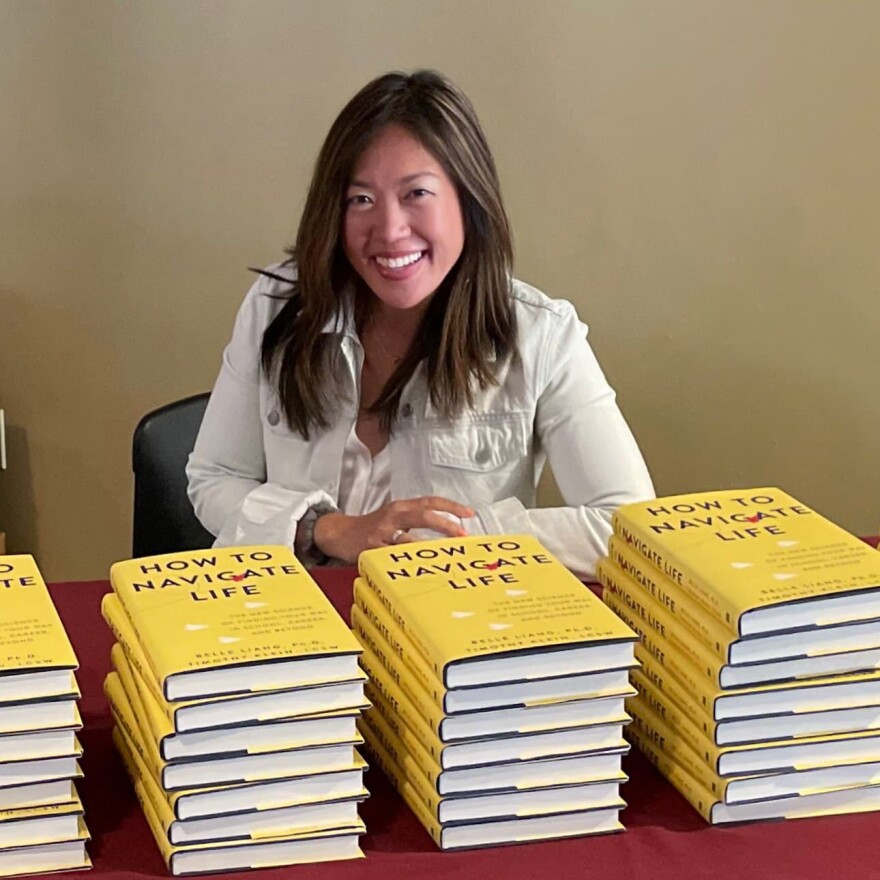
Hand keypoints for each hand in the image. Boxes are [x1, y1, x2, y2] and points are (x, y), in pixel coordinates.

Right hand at [313, 496, 474, 563]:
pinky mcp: (372, 547)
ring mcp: (383, 532)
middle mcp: (393, 515)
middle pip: (424, 515)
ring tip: (446, 555)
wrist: (340, 532)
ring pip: (410, 537)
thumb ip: (416, 520)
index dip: (451, 506)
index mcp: (401, 506)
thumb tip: (446, 529)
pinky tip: (419, 567)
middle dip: (446, 525)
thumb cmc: (372, 527)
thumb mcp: (394, 517)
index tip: (469, 513)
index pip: (430, 501)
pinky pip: (393, 555)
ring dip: (430, 547)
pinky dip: (406, 560)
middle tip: (463, 535)